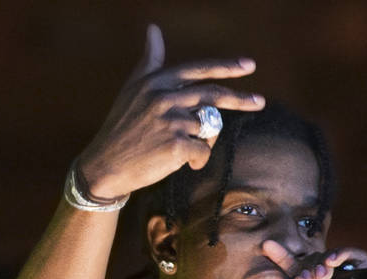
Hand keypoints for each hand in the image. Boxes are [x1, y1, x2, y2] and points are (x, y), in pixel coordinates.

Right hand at [76, 24, 264, 200]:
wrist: (106, 163)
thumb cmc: (123, 126)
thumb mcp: (133, 88)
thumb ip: (150, 60)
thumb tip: (153, 28)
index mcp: (157, 81)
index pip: (198, 70)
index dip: (226, 67)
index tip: (250, 65)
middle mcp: (164, 97)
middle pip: (213, 95)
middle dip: (241, 99)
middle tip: (260, 102)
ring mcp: (170, 121)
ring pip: (208, 129)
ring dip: (201, 142)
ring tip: (177, 148)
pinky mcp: (176, 145)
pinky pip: (203, 152)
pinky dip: (197, 162)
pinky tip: (178, 162)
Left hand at [265, 242, 366, 278]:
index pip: (299, 275)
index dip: (284, 259)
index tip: (268, 247)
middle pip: (316, 262)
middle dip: (307, 264)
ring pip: (336, 257)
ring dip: (324, 259)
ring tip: (320, 274)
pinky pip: (360, 259)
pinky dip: (346, 254)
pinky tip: (334, 262)